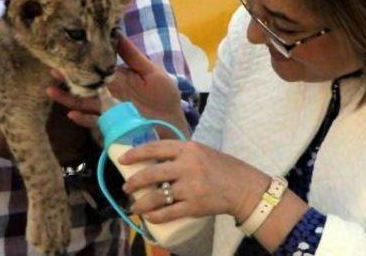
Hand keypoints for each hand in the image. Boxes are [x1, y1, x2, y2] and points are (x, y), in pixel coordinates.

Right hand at [48, 34, 188, 138]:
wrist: (173, 120)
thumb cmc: (165, 94)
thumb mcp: (150, 71)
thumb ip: (133, 56)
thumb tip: (117, 33)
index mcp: (117, 78)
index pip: (95, 68)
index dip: (81, 62)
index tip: (65, 53)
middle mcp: (109, 93)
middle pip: (85, 85)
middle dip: (68, 79)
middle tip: (51, 70)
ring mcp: (110, 109)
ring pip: (84, 103)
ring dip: (68, 98)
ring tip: (51, 91)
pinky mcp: (114, 124)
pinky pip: (95, 122)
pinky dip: (83, 119)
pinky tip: (71, 114)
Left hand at [119, 140, 269, 223]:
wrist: (242, 187)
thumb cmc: (220, 167)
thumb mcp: (200, 152)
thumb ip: (179, 154)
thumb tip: (152, 159)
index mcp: (188, 148)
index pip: (155, 148)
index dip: (135, 153)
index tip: (122, 159)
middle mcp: (188, 166)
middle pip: (151, 173)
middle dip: (133, 182)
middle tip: (126, 187)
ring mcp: (190, 187)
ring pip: (156, 197)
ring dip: (141, 203)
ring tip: (134, 205)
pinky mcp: (194, 206)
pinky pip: (168, 213)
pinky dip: (155, 216)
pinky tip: (149, 217)